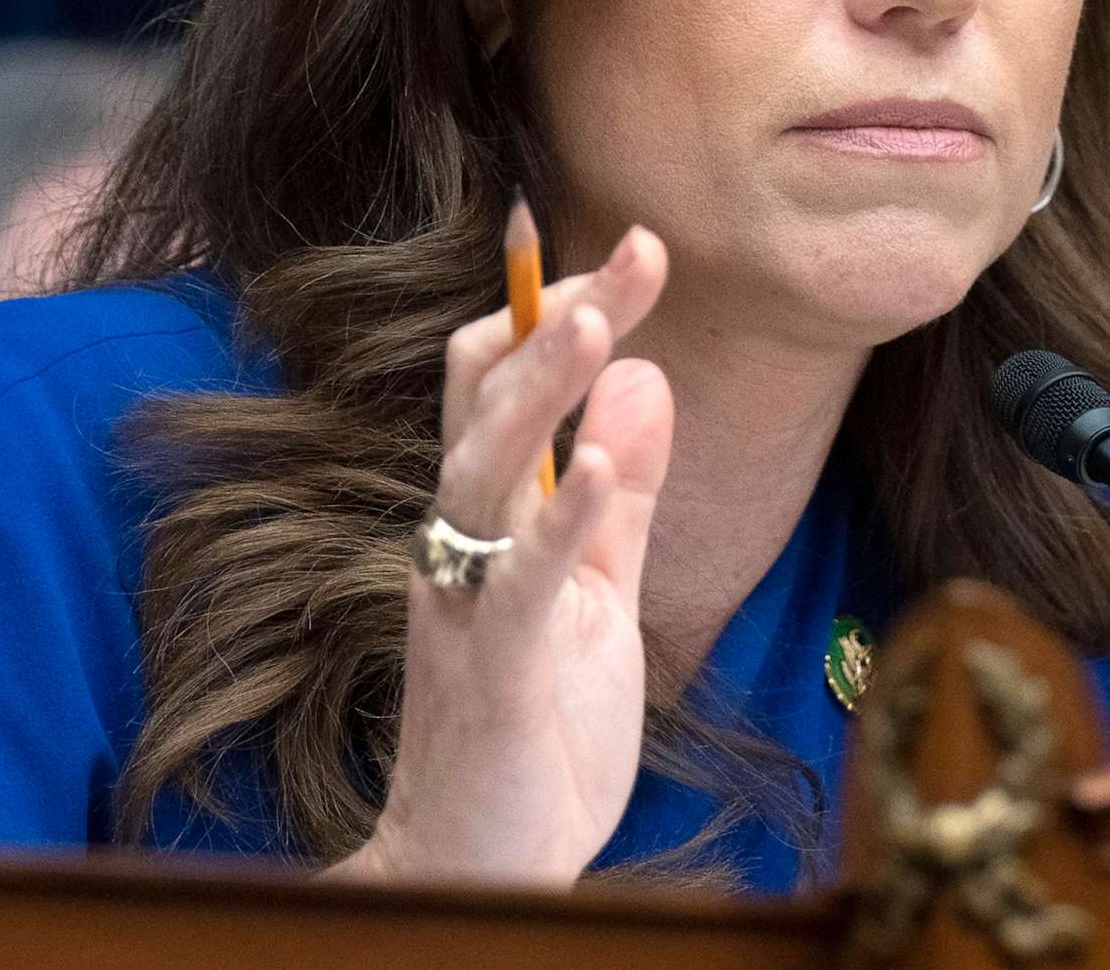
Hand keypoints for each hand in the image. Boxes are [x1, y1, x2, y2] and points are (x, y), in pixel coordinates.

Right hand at [338, 225, 672, 887]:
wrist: (483, 864)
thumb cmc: (537, 731)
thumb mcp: (596, 591)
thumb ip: (619, 493)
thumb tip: (647, 377)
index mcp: (487, 518)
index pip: (506, 385)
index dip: (561, 310)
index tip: (635, 246)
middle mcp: (461, 542)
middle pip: (493, 401)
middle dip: (562, 317)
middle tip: (637, 245)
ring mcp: (468, 603)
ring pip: (489, 470)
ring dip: (544, 392)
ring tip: (598, 318)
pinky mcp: (496, 670)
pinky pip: (521, 583)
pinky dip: (562, 523)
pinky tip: (602, 470)